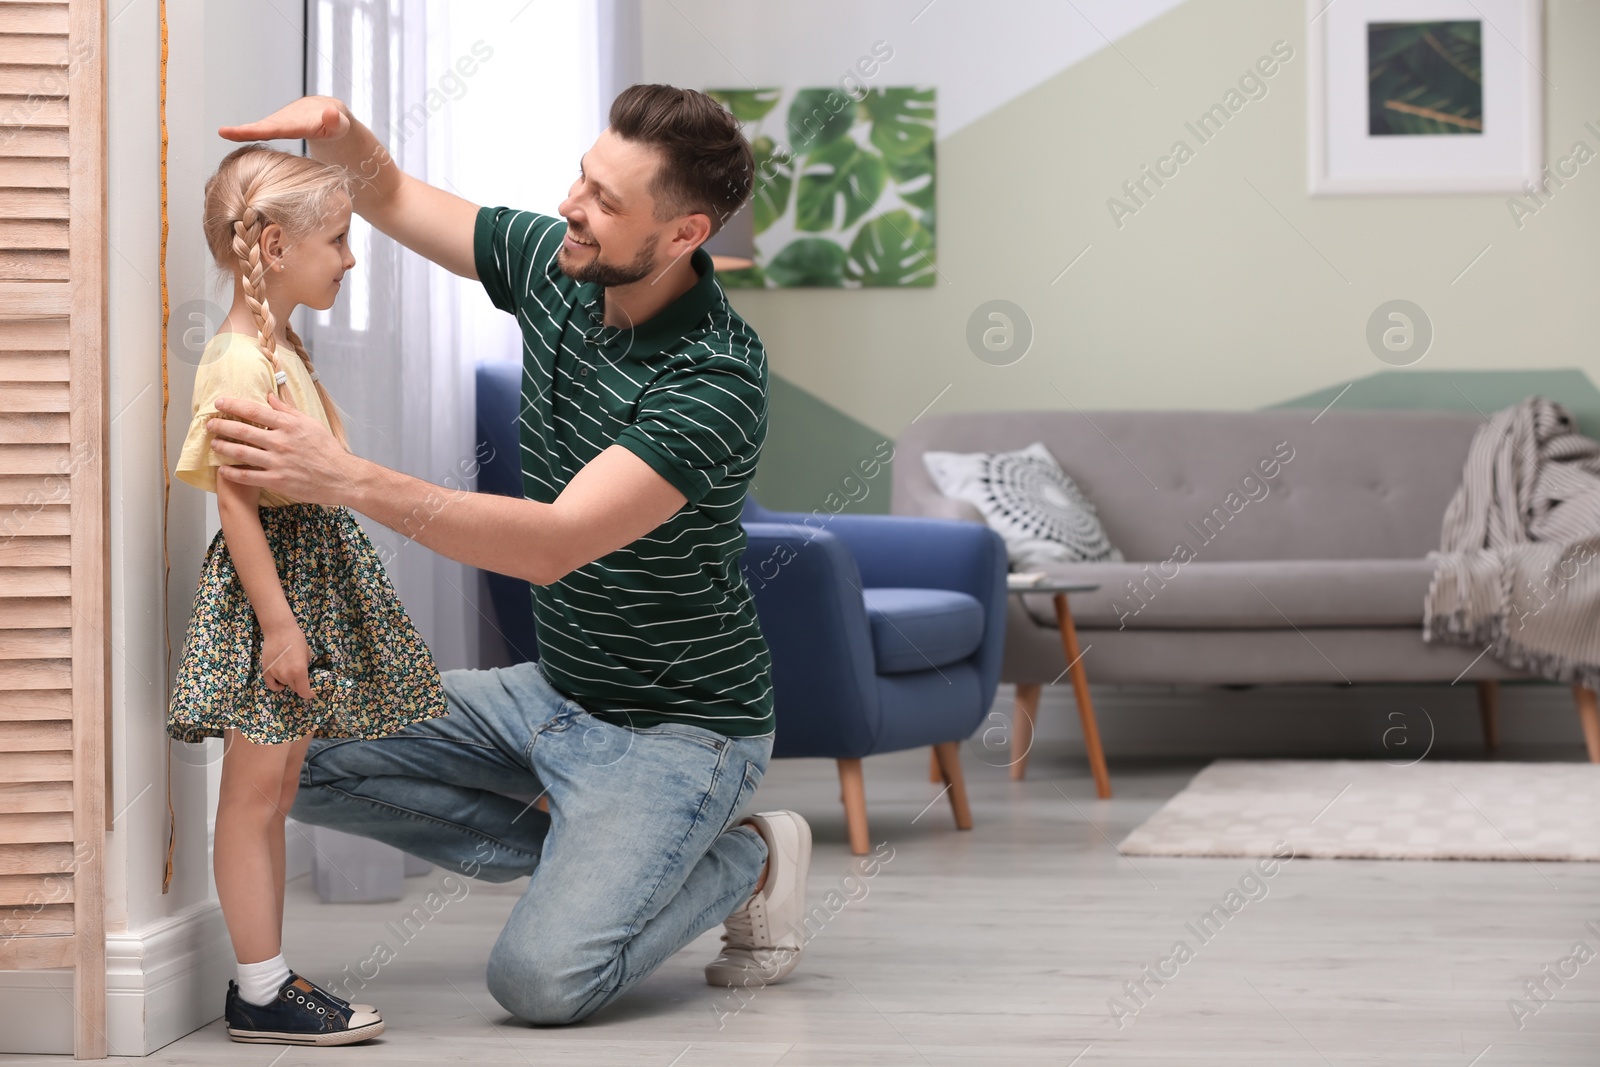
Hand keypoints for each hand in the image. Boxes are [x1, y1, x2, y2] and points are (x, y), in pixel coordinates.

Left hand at [209, 393, 357, 506]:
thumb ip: (287, 410)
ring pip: (242, 452)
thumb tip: (269, 395)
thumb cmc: (327, 449)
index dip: (233, 405)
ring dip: (224, 447)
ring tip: (214, 443)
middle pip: (243, 430)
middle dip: (222, 425)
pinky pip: (248, 476)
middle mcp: (281, 441)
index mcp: (289, 425)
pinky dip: (232, 472)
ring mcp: (278, 462)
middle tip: (209, 423)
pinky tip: (223, 469)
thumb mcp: (310, 423)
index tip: (219, 402)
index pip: (254, 411)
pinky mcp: (277, 480)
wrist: (341, 476)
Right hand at [219, 96, 349, 142]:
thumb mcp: (341, 124)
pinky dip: (248, 133)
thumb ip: (336, 121)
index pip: (280, 129)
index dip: (263, 131)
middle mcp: (287, 119)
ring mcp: (280, 121)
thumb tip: (331, 113)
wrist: (329, 113)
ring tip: (224, 132)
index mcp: (301, 122)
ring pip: (261, 127)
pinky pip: (262, 130)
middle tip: (224, 132)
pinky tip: (232, 135)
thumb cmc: (337, 123)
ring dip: (242, 131)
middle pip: (265, 126)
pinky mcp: (277, 125)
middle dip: (246, 130)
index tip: (246, 130)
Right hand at [262, 622, 313, 699]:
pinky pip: (271, 685)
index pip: (304, 691)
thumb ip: (305, 668)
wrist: (279, 630)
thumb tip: (304, 676)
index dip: (309, 694)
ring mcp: (275, 673)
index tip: (312, 694)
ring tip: (290, 670)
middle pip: (294, 688)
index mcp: (299, 671)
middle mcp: (286, 675)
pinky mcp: (266, 670)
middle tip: (301, 677)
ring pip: (284, 684)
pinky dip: (277, 685)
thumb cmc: (296, 639)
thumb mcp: (307, 655)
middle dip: (300, 685)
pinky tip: (280, 682)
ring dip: (289, 681)